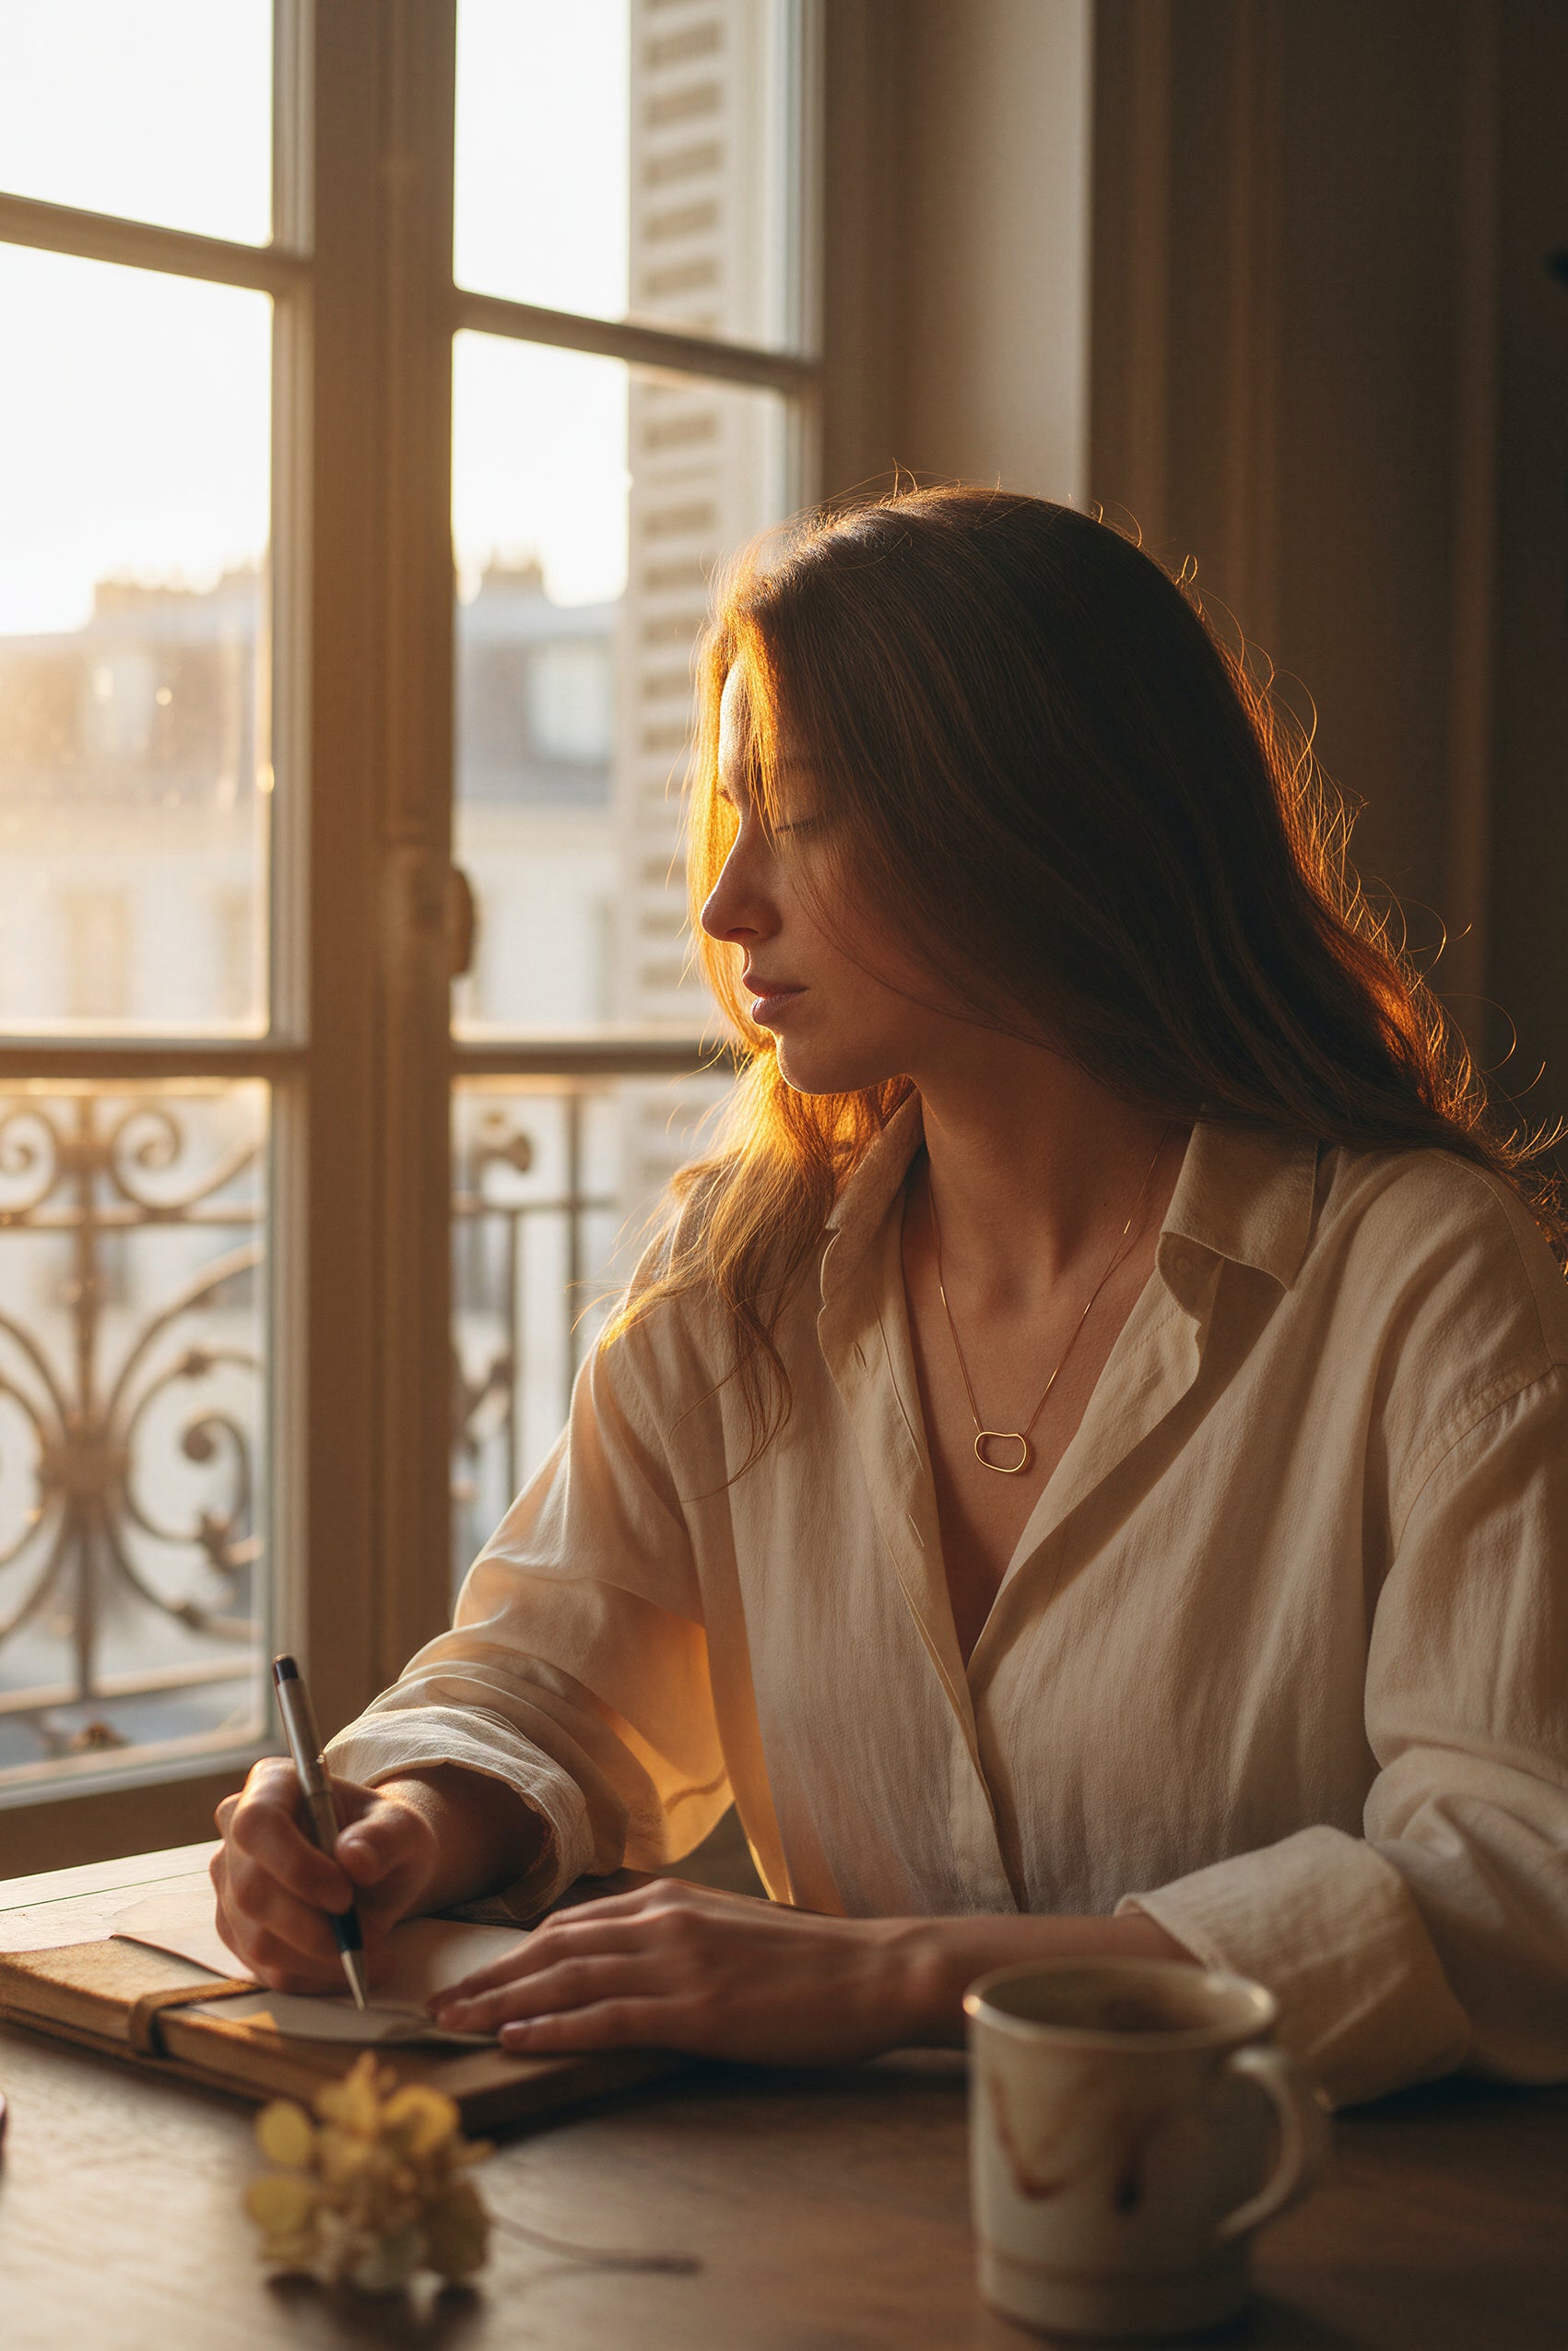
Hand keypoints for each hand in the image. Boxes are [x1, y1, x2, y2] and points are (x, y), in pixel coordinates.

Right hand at [212, 1759, 439, 1993]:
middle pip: (252, 1890)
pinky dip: (314, 1977)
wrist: (377, 1867)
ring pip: (257, 1939)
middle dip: (313, 1929)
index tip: (343, 1896)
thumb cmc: (384, 1837)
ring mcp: (230, 1885)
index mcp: (272, 1785)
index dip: (294, 1865)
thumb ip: (385, 1837)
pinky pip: (266, 1970)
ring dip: (320, 1960)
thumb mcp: (403, 1827)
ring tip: (375, 1956)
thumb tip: (354, 1859)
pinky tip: (351, 1967)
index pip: (258, 1823)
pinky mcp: (237, 1931)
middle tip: (370, 1938)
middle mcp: (237, 1832)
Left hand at [429, 1879, 939, 2063]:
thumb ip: (676, 1939)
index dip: (514, 1952)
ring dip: (501, 2002)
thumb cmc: (809, 1963)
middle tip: (437, 2005)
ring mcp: (677, 1964)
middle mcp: (661, 1922)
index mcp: (669, 1901)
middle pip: (551, 1947)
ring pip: (565, 1978)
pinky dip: (552, 2027)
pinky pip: (606, 2017)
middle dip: (489, 1976)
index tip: (474, 1975)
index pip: (570, 1923)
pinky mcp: (695, 2011)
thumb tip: (627, 1964)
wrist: (873, 1971)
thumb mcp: (730, 1932)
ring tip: (454, 2024)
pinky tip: (515, 2039)